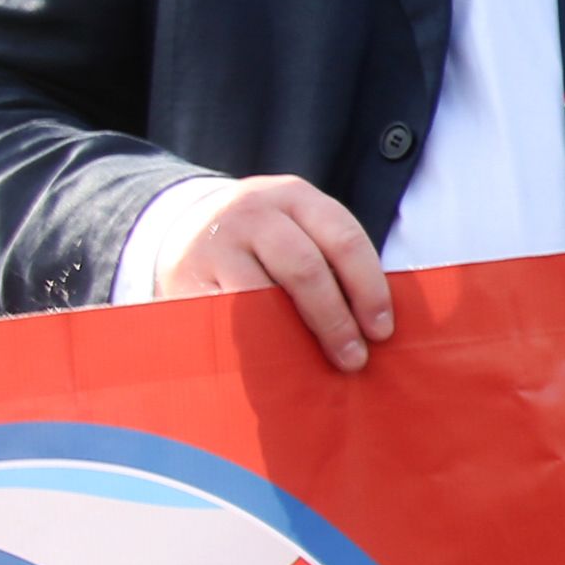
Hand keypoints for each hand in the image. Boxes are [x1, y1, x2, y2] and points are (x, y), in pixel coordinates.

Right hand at [146, 176, 391, 371]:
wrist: (183, 225)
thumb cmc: (265, 240)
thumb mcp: (298, 228)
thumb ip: (332, 260)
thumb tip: (374, 323)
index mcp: (296, 197)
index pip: (344, 240)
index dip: (369, 288)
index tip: (382, 330)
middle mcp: (254, 213)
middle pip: (305, 268)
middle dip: (335, 319)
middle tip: (354, 359)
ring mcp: (215, 243)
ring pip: (261, 296)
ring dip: (292, 337)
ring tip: (313, 367)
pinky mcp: (184, 277)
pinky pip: (224, 316)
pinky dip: (251, 342)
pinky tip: (271, 363)